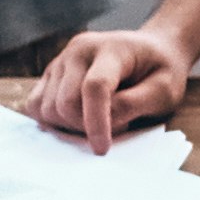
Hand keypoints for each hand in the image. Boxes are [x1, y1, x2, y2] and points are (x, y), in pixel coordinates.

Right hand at [33, 20, 199, 142]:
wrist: (151, 51)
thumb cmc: (161, 72)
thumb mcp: (163, 90)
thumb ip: (133, 104)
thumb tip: (104, 122)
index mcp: (112, 49)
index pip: (94, 87)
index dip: (96, 123)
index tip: (102, 150)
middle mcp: (79, 50)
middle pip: (66, 102)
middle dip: (85, 127)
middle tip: (115, 128)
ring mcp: (61, 60)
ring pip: (46, 107)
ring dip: (68, 126)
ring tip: (97, 121)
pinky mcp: (50, 74)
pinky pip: (36, 104)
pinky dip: (52, 121)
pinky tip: (76, 120)